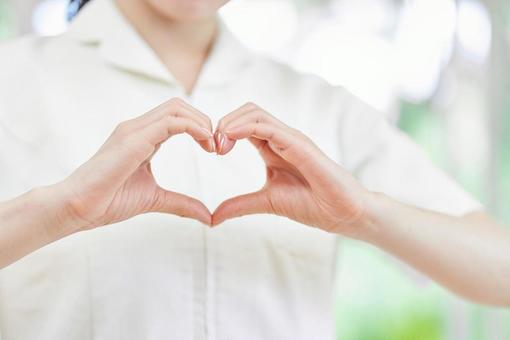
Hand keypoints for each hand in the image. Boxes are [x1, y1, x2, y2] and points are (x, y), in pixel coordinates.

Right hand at [53, 98, 214, 236]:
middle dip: (204, 120)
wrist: (77, 209)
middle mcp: (137, 128)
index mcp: (142, 137)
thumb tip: (207, 217)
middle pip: (179, 105)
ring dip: (201, 121)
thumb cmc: (108, 201)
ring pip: (176, 108)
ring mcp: (133, 130)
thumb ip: (181, 203)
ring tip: (212, 145)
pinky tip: (204, 141)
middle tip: (216, 146)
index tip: (213, 149)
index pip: (177, 116)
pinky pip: (170, 122)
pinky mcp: (132, 139)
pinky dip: (192, 127)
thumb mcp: (155, 199)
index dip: (200, 126)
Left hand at [212, 103, 374, 236]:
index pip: (244, 124)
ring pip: (255, 113)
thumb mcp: (266, 202)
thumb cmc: (311, 204)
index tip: (212, 150)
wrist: (342, 214)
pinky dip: (245, 128)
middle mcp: (281, 138)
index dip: (223, 131)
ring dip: (231, 123)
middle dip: (224, 123)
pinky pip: (269, 127)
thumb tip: (212, 217)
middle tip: (213, 147)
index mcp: (272, 147)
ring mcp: (291, 138)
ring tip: (219, 144)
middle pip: (247, 111)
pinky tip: (230, 139)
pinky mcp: (300, 144)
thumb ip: (240, 205)